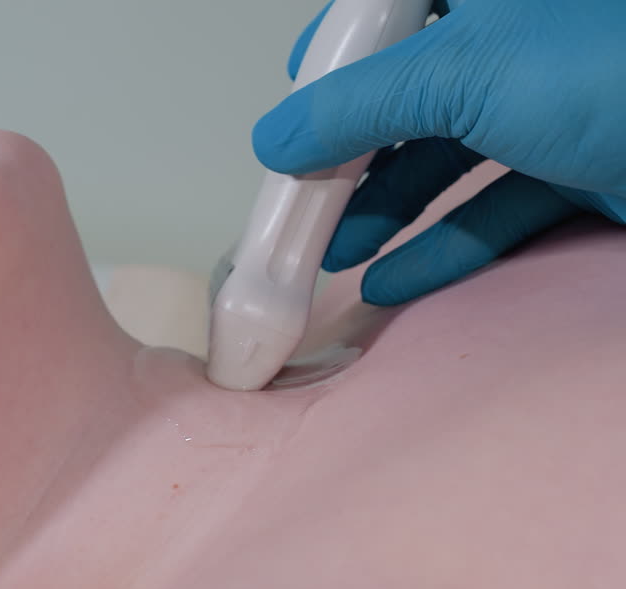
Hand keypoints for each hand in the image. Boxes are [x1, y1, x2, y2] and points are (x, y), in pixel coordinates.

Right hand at [253, 0, 625, 304]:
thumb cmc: (623, 67)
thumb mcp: (464, 70)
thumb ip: (357, 105)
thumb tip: (277, 135)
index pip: (389, 10)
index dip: (334, 53)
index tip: (294, 101)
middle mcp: (520, 36)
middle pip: (407, 94)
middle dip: (347, 155)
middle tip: (298, 199)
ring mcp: (554, 103)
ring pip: (446, 158)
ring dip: (384, 211)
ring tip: (331, 253)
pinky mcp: (583, 168)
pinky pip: (494, 210)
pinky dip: (441, 248)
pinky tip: (392, 280)